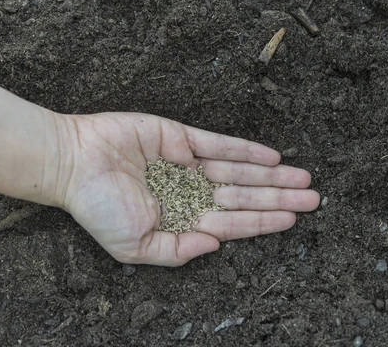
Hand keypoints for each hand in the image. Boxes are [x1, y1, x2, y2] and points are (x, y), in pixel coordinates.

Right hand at [52, 112, 319, 265]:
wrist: (73, 162)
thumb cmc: (99, 208)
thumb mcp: (134, 247)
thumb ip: (176, 252)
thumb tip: (216, 247)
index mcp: (182, 219)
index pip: (232, 223)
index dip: (263, 222)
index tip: (294, 220)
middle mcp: (191, 191)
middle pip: (244, 196)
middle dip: (279, 198)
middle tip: (315, 198)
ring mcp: (188, 164)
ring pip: (239, 171)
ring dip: (271, 176)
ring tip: (303, 178)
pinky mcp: (182, 136)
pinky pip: (220, 144)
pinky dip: (245, 150)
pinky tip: (272, 157)